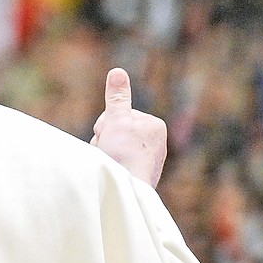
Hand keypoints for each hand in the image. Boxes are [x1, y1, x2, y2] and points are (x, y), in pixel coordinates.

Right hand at [91, 68, 166, 187]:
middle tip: (109, 152)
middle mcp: (157, 143)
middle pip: (117, 132)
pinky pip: (120, 164)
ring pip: (116, 149)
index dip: (106, 125)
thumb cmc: (123, 155)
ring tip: (111, 164)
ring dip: (107, 154)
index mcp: (155, 125)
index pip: (119, 116)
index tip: (111, 137)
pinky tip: (115, 173)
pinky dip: (113, 167)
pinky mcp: (142, 177)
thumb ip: (117, 96)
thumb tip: (117, 71)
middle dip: (106, 141)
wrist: (128, 191)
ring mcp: (150, 161)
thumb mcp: (116, 120)